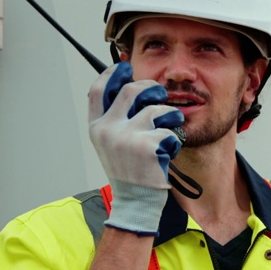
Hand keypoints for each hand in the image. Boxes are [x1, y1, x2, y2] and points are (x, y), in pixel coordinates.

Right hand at [87, 63, 182, 234]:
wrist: (136, 202)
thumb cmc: (129, 171)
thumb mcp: (112, 143)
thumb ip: (115, 117)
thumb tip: (127, 83)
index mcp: (96, 128)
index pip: (98, 90)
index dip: (112, 74)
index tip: (125, 67)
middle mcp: (107, 130)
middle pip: (131, 90)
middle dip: (151, 88)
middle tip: (160, 95)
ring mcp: (126, 138)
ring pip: (156, 109)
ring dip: (169, 116)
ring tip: (170, 129)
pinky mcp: (148, 146)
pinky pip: (169, 130)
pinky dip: (174, 139)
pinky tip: (168, 153)